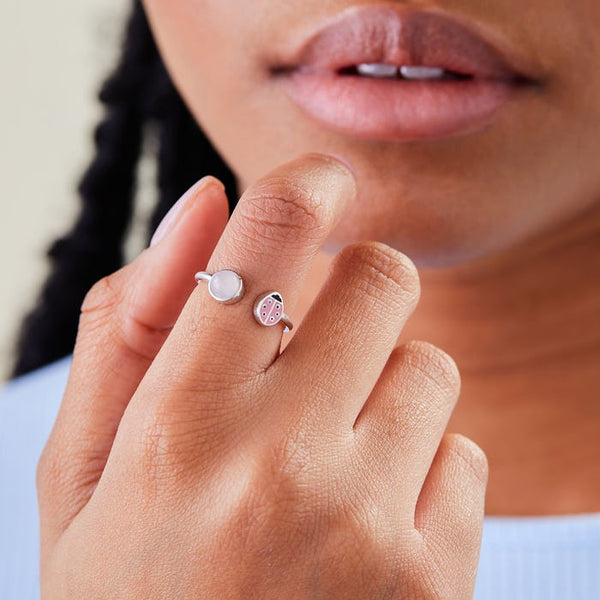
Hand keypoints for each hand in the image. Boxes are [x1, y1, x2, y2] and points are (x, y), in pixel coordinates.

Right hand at [37, 153, 486, 598]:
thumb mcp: (85, 475)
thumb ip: (131, 324)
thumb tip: (204, 206)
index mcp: (177, 427)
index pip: (264, 242)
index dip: (303, 187)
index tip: (321, 182)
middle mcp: (281, 463)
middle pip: (380, 281)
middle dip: (353, 296)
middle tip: (313, 353)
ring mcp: (370, 526)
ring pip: (429, 367)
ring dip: (383, 394)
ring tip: (327, 467)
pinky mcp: (438, 580)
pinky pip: (464, 455)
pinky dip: (422, 471)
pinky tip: (366, 529)